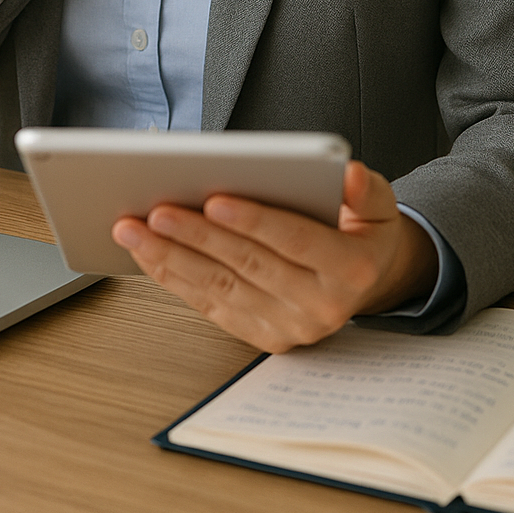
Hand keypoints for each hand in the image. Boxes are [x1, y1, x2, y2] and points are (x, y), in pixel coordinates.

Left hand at [111, 160, 438, 352]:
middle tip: (156, 210)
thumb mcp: (379, 205)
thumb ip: (365, 189)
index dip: (255, 220)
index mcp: (350, 269)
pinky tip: (148, 254)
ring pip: (221, 287)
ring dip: (172, 259)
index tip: (214, 199)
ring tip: (134, 230)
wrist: (368, 282)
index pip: (297, 241)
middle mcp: (321, 306)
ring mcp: (290, 327)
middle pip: (249, 265)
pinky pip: (211, 306)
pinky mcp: (263, 336)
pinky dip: (175, 279)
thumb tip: (346, 176)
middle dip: (197, 236)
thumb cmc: (363, 232)